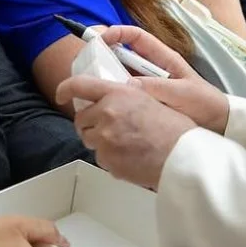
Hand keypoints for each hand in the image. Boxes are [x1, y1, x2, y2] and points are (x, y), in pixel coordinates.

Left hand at [57, 77, 195, 188]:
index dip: (66, 89)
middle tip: (109, 130)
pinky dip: (112, 159)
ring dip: (101, 142)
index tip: (61, 94)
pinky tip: (131, 157)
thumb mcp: (150, 99)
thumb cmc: (176, 129)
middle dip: (90, 125)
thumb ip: (126, 98)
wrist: (184, 157)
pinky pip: (101, 159)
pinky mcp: (107, 160)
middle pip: (81, 119)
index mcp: (118, 93)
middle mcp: (107, 113)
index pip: (80, 85)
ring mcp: (105, 138)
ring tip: (126, 145)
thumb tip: (112, 102)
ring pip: (90, 140)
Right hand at [99, 26, 228, 132]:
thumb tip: (126, 85)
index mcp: (163, 59)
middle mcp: (152, 71)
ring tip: (90, 88)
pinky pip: (126, 97)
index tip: (100, 39)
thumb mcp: (181, 93)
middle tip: (86, 67)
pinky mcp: (146, 104)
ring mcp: (148, 87)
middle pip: (122, 57)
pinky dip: (114, 99)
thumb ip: (155, 88)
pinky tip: (105, 106)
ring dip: (106, 80)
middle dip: (103, 58)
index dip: (117, 33)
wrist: (219, 126)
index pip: (136, 38)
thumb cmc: (204, 103)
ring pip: (121, 77)